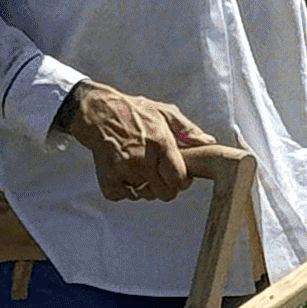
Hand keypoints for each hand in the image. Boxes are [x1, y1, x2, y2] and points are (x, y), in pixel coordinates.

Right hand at [59, 81, 217, 200]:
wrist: (98, 112)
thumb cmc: (132, 111)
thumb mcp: (164, 112)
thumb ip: (188, 130)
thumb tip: (208, 142)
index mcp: (161, 144)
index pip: (180, 180)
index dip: (181, 180)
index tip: (176, 174)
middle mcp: (144, 159)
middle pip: (165, 193)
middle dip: (165, 187)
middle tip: (157, 173)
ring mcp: (125, 171)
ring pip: (144, 195)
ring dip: (144, 186)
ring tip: (138, 167)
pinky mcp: (108, 179)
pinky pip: (123, 196)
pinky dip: (123, 189)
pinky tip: (122, 171)